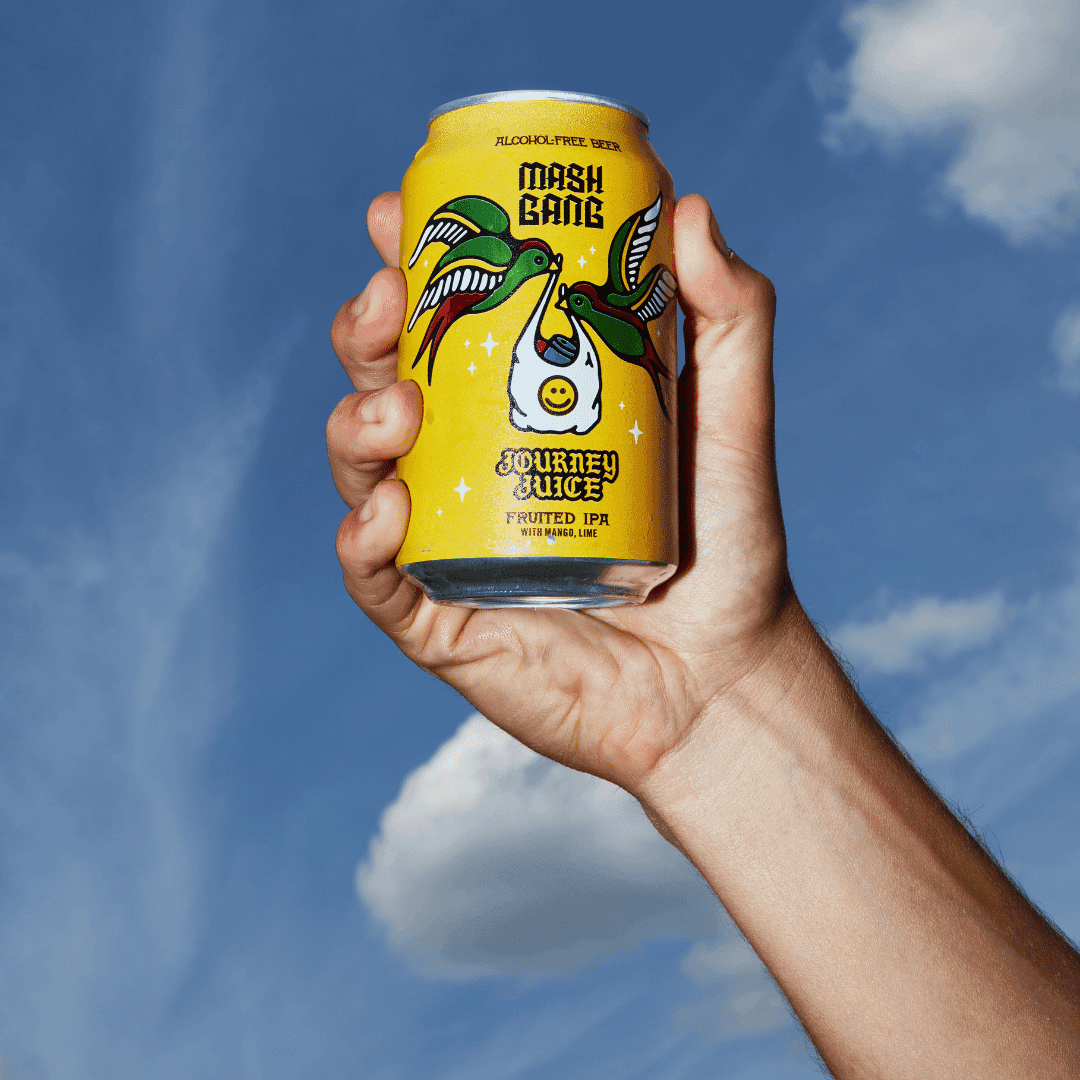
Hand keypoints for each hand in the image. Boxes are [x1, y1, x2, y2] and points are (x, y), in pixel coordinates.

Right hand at [328, 191, 798, 795]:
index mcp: (517, 415)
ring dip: (356, 425)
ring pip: (363, 471)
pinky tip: (389, 509)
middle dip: (366, 333)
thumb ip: (729, 316)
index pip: (444, 330)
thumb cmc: (725, 548)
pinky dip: (363, 538)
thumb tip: (693, 207)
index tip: (399, 216)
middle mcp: (470, 472)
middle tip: (391, 298)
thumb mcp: (731, 419)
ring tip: (400, 409)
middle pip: (385, 386)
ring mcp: (446, 545)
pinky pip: (373, 576)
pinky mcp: (438, 619)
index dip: (408, 271)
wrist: (722, 675)